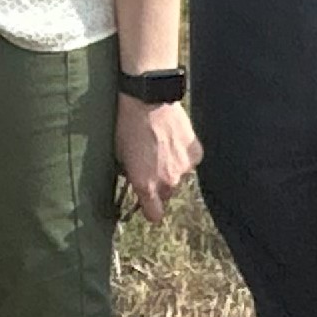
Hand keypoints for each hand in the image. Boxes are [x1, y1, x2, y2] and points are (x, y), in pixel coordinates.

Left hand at [113, 96, 198, 222]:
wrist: (147, 101)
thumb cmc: (127, 127)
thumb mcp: (120, 155)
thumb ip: (131, 175)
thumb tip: (135, 181)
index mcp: (146, 186)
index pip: (155, 215)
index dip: (150, 210)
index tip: (147, 203)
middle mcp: (168, 182)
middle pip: (167, 195)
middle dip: (160, 185)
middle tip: (151, 165)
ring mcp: (185, 169)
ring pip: (179, 177)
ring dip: (172, 168)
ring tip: (161, 146)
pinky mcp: (196, 154)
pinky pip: (189, 161)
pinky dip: (183, 154)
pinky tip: (173, 138)